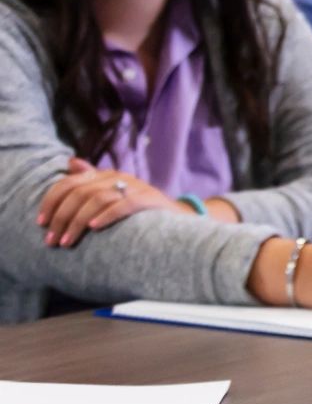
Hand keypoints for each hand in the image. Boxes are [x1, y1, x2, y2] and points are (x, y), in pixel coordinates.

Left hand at [37, 159, 186, 247]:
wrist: (178, 219)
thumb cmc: (139, 210)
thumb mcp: (114, 192)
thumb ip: (92, 179)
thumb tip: (70, 162)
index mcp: (105, 175)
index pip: (70, 182)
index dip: (51, 201)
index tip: (41, 222)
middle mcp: (118, 177)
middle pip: (80, 192)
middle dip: (61, 217)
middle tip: (52, 240)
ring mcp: (135, 187)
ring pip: (97, 199)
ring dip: (77, 222)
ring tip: (67, 242)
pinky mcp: (150, 199)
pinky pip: (124, 204)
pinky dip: (106, 216)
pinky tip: (94, 228)